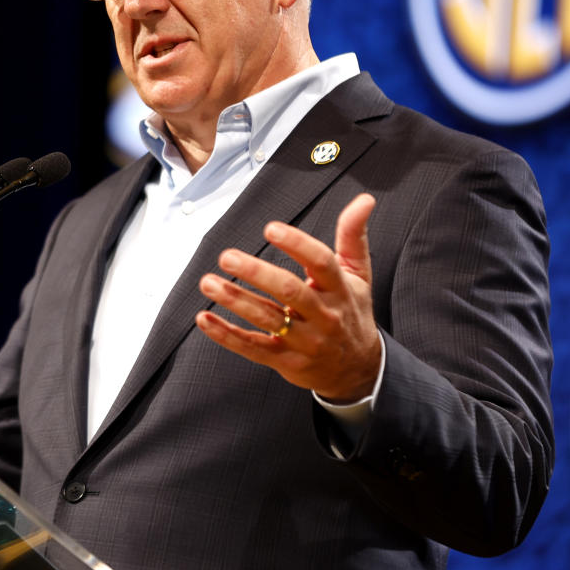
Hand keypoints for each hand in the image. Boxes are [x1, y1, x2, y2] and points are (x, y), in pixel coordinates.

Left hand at [196, 193, 380, 402]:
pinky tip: (204, 319)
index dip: (297, 244)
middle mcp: (323, 315)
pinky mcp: (285, 361)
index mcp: (340, 289)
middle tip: (227, 257)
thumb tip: (364, 200)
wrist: (357, 369)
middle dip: (257, 273)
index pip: (321, 263)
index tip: (271, 228)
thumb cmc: (351, 313)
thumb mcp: (358, 275)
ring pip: (267, 319)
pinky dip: (226, 335)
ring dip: (235, 300)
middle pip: (290, 291)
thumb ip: (353, 236)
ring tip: (208, 282)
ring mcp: (304, 341)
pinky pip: (252, 348)